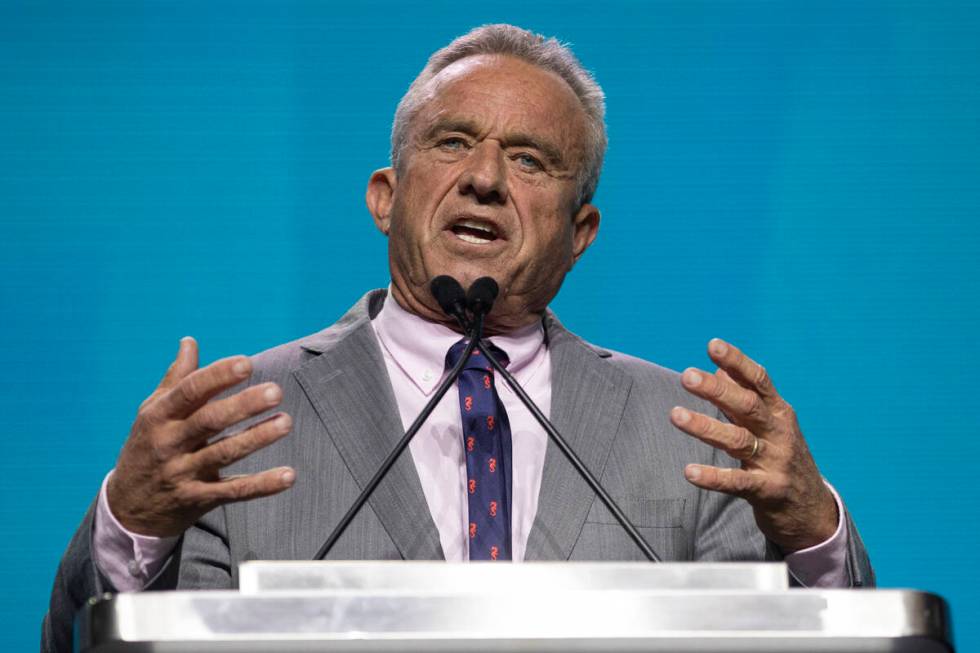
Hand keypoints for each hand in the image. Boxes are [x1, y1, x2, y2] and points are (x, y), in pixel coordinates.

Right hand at [106, 337, 295, 536]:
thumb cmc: (146, 448)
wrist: (127, 509)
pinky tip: (288, 475)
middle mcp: (169, 443)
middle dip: (243, 405)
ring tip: (286, 422)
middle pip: (209, 421)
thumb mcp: (152, 412)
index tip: (246, 363)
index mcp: (159, 416)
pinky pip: (233, 491)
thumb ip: (176, 378)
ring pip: (224, 453)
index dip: (217, 376)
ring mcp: (183, 473)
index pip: (189, 392)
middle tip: (275, 391)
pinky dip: (262, 485)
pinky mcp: (198, 499)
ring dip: (256, 438)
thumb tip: (189, 341)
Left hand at [670, 338, 836, 551]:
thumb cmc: (782, 457)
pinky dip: (713, 477)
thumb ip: (744, 398)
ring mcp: (775, 462)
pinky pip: (738, 482)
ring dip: (706, 427)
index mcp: (779, 412)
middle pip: (747, 406)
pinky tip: (690, 472)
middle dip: (717, 390)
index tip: (713, 345)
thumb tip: (719, 368)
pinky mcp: (768, 491)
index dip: (736, 362)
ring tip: (675, 415)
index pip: (758, 380)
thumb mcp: (770, 424)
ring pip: (738, 441)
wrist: (812, 510)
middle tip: (687, 376)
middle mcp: (779, 433)